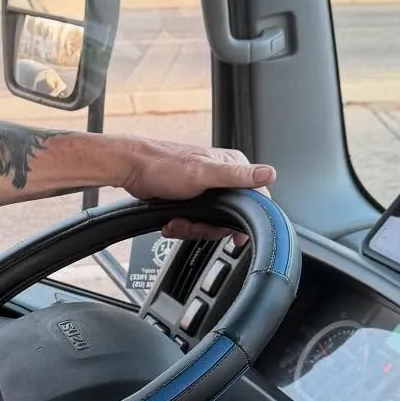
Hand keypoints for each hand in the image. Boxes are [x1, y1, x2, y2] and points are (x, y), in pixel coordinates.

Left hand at [118, 139, 275, 242]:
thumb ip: (238, 176)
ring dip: (192, 228)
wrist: (130, 169)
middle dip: (209, 227)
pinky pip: (196, 221)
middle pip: (231, 216)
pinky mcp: (192, 199)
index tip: (235, 235)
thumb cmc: (162, 165)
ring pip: (212, 222)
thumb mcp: (203, 172)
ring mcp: (207, 189)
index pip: (256, 198)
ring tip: (177, 222)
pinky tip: (172, 222)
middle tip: (192, 224)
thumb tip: (269, 173)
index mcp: (232, 166)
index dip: (245, 219)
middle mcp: (222, 176)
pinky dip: (183, 226)